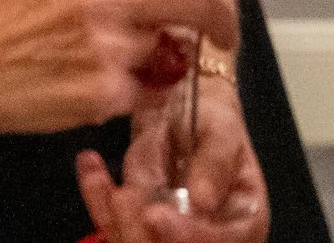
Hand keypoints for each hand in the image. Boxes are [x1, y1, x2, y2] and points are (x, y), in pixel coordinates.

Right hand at [0, 0, 270, 136]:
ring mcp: (108, 46)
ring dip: (162, 59)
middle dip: (224, 22)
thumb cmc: (21, 20)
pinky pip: (151, 91)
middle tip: (226, 33)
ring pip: (172, 51)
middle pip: (197, 2)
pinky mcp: (104, 92)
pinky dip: (139, 91)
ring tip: (119, 60)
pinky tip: (100, 84)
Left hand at [77, 77, 268, 242]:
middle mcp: (207, 236)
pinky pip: (111, 226)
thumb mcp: (222, 130)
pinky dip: (97, 199)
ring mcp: (169, 234)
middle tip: (125, 197)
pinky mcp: (138, 226)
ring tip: (113, 184)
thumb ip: (215, 163)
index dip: (188, 237)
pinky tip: (91, 168)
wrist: (185, 105)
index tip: (158, 215)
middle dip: (142, 233)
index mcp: (243, 221)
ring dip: (117, 219)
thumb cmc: (212, 117)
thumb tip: (203, 202)